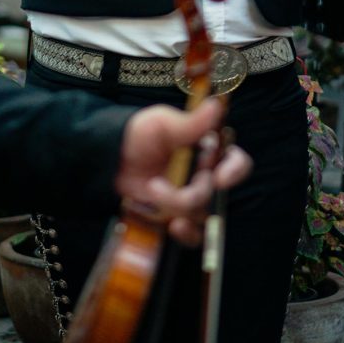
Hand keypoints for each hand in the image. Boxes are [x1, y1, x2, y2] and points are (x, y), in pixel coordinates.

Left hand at [115, 97, 251, 246]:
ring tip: (153, 192)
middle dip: (194, 192)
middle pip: (216, 193)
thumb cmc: (137, 135)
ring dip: (178, 207)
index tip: (219, 178)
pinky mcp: (178, 218)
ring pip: (202, 214)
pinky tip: (173, 226)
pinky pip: (194, 236)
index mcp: (206, 149)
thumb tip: (216, 106)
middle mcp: (203, 176)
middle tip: (159, 183)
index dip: (234, 171)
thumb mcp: (161, 124)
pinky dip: (187, 234)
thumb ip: (190, 122)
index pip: (235, 161)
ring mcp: (191, 199)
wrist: (108, 160)